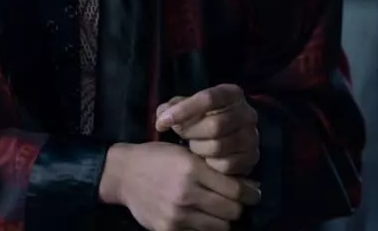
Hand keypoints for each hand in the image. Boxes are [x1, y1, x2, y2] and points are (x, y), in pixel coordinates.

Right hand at [99, 142, 260, 230]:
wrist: (124, 174)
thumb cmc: (158, 158)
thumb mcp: (186, 154)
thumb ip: (214, 169)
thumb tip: (248, 186)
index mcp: (192, 170)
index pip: (235, 190)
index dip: (250, 193)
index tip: (254, 193)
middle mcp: (186, 194)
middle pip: (231, 212)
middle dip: (238, 207)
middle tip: (236, 202)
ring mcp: (177, 215)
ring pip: (219, 227)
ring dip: (223, 220)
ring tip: (219, 210)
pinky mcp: (168, 229)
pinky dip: (205, 227)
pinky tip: (202, 217)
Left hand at [156, 84, 260, 175]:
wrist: (224, 138)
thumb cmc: (201, 119)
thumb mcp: (187, 107)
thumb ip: (172, 107)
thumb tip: (163, 114)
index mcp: (232, 94)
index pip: (208, 98)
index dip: (183, 110)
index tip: (162, 122)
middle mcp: (248, 113)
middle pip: (215, 125)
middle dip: (190, 132)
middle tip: (179, 134)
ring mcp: (252, 137)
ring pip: (218, 147)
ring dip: (198, 148)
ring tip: (192, 145)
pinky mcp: (251, 158)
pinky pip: (225, 165)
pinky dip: (209, 164)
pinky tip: (204, 159)